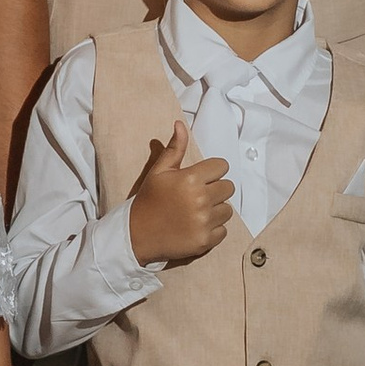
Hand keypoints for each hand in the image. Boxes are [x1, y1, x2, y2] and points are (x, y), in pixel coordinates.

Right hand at [129, 117, 233, 266]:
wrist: (136, 234)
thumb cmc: (149, 200)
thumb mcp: (159, 172)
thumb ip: (175, 149)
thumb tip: (180, 124)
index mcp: (190, 179)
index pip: (222, 166)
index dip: (212, 171)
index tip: (200, 179)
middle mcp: (200, 199)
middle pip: (228, 187)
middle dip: (215, 190)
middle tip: (196, 196)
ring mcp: (204, 221)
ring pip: (227, 210)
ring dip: (215, 210)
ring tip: (196, 212)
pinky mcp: (205, 240)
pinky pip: (223, 230)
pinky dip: (213, 230)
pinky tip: (196, 226)